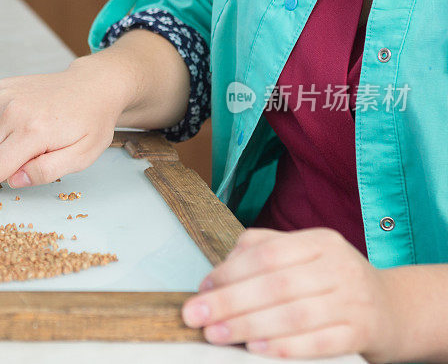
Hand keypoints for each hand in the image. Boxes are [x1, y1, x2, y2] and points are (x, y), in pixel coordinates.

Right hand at [0, 56, 133, 201]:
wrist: (93, 86)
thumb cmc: (91, 124)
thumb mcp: (82, 157)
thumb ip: (46, 171)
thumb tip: (13, 181)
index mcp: (34, 132)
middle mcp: (13, 111)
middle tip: (29, 162)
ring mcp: (3, 97)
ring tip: (28, 144)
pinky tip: (21, 128)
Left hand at [182, 228, 400, 360]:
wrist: (393, 309)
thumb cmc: (332, 281)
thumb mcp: (304, 255)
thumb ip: (262, 252)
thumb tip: (217, 274)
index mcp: (320, 241)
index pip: (267, 253)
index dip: (230, 271)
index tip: (202, 288)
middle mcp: (339, 266)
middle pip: (275, 284)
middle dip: (229, 302)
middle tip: (196, 316)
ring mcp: (354, 300)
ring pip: (294, 314)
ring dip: (248, 326)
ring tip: (217, 335)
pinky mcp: (363, 333)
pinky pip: (320, 341)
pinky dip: (285, 347)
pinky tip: (256, 349)